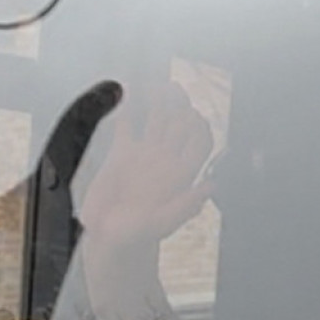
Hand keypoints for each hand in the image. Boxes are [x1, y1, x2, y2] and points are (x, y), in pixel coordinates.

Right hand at [78, 81, 213, 249]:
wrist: (108, 239)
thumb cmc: (137, 237)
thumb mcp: (162, 224)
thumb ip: (186, 206)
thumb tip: (212, 185)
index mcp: (180, 175)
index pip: (201, 141)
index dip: (200, 125)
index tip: (190, 114)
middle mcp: (166, 160)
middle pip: (181, 122)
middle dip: (179, 103)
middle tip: (169, 88)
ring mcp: (145, 154)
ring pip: (157, 117)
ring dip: (156, 98)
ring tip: (150, 81)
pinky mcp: (121, 152)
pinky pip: (127, 123)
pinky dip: (126, 106)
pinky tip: (124, 90)